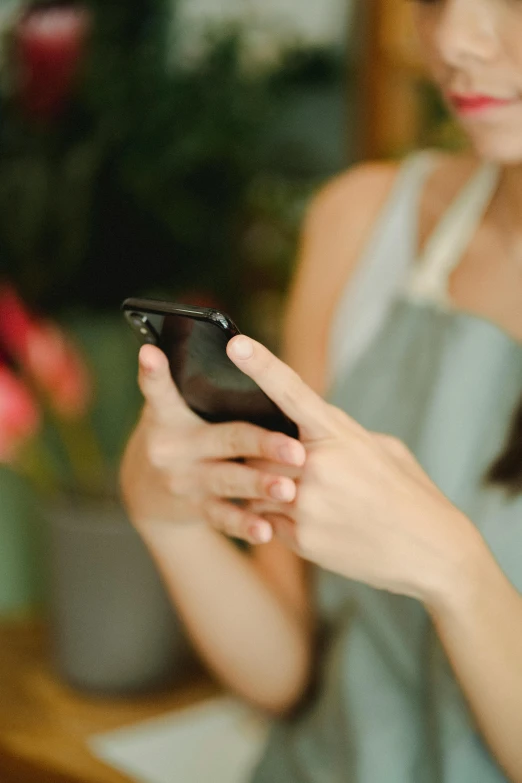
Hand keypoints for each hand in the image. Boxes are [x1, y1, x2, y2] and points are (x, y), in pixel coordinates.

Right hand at [119, 344, 305, 544]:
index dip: (153, 372)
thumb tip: (237, 350)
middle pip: (223, 440)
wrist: (147, 490)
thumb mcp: (172, 409)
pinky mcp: (195, 508)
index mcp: (166, 415)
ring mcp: (185, 480)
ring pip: (228, 481)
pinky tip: (266, 531)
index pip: (159, 390)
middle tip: (295, 450)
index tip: (150, 352)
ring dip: (260, 486)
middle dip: (260, 445)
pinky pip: (222, 517)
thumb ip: (191, 389)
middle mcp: (172, 447)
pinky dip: (244, 525)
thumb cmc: (178, 431)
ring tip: (288, 490)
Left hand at [227, 336, 477, 604]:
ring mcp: (307, 504)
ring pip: (254, 486)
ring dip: (262, 489)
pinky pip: (264, 521)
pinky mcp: (302, 538)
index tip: (235, 344)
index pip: (291, 392)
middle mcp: (318, 466)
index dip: (261, 365)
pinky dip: (274, 519)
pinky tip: (305, 522)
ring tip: (297, 495)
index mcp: (339, 434)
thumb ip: (340, 434)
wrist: (431, 552)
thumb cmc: (408, 492)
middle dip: (257, 455)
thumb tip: (309, 428)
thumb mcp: (383, 447)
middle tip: (274, 463)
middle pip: (256, 448)